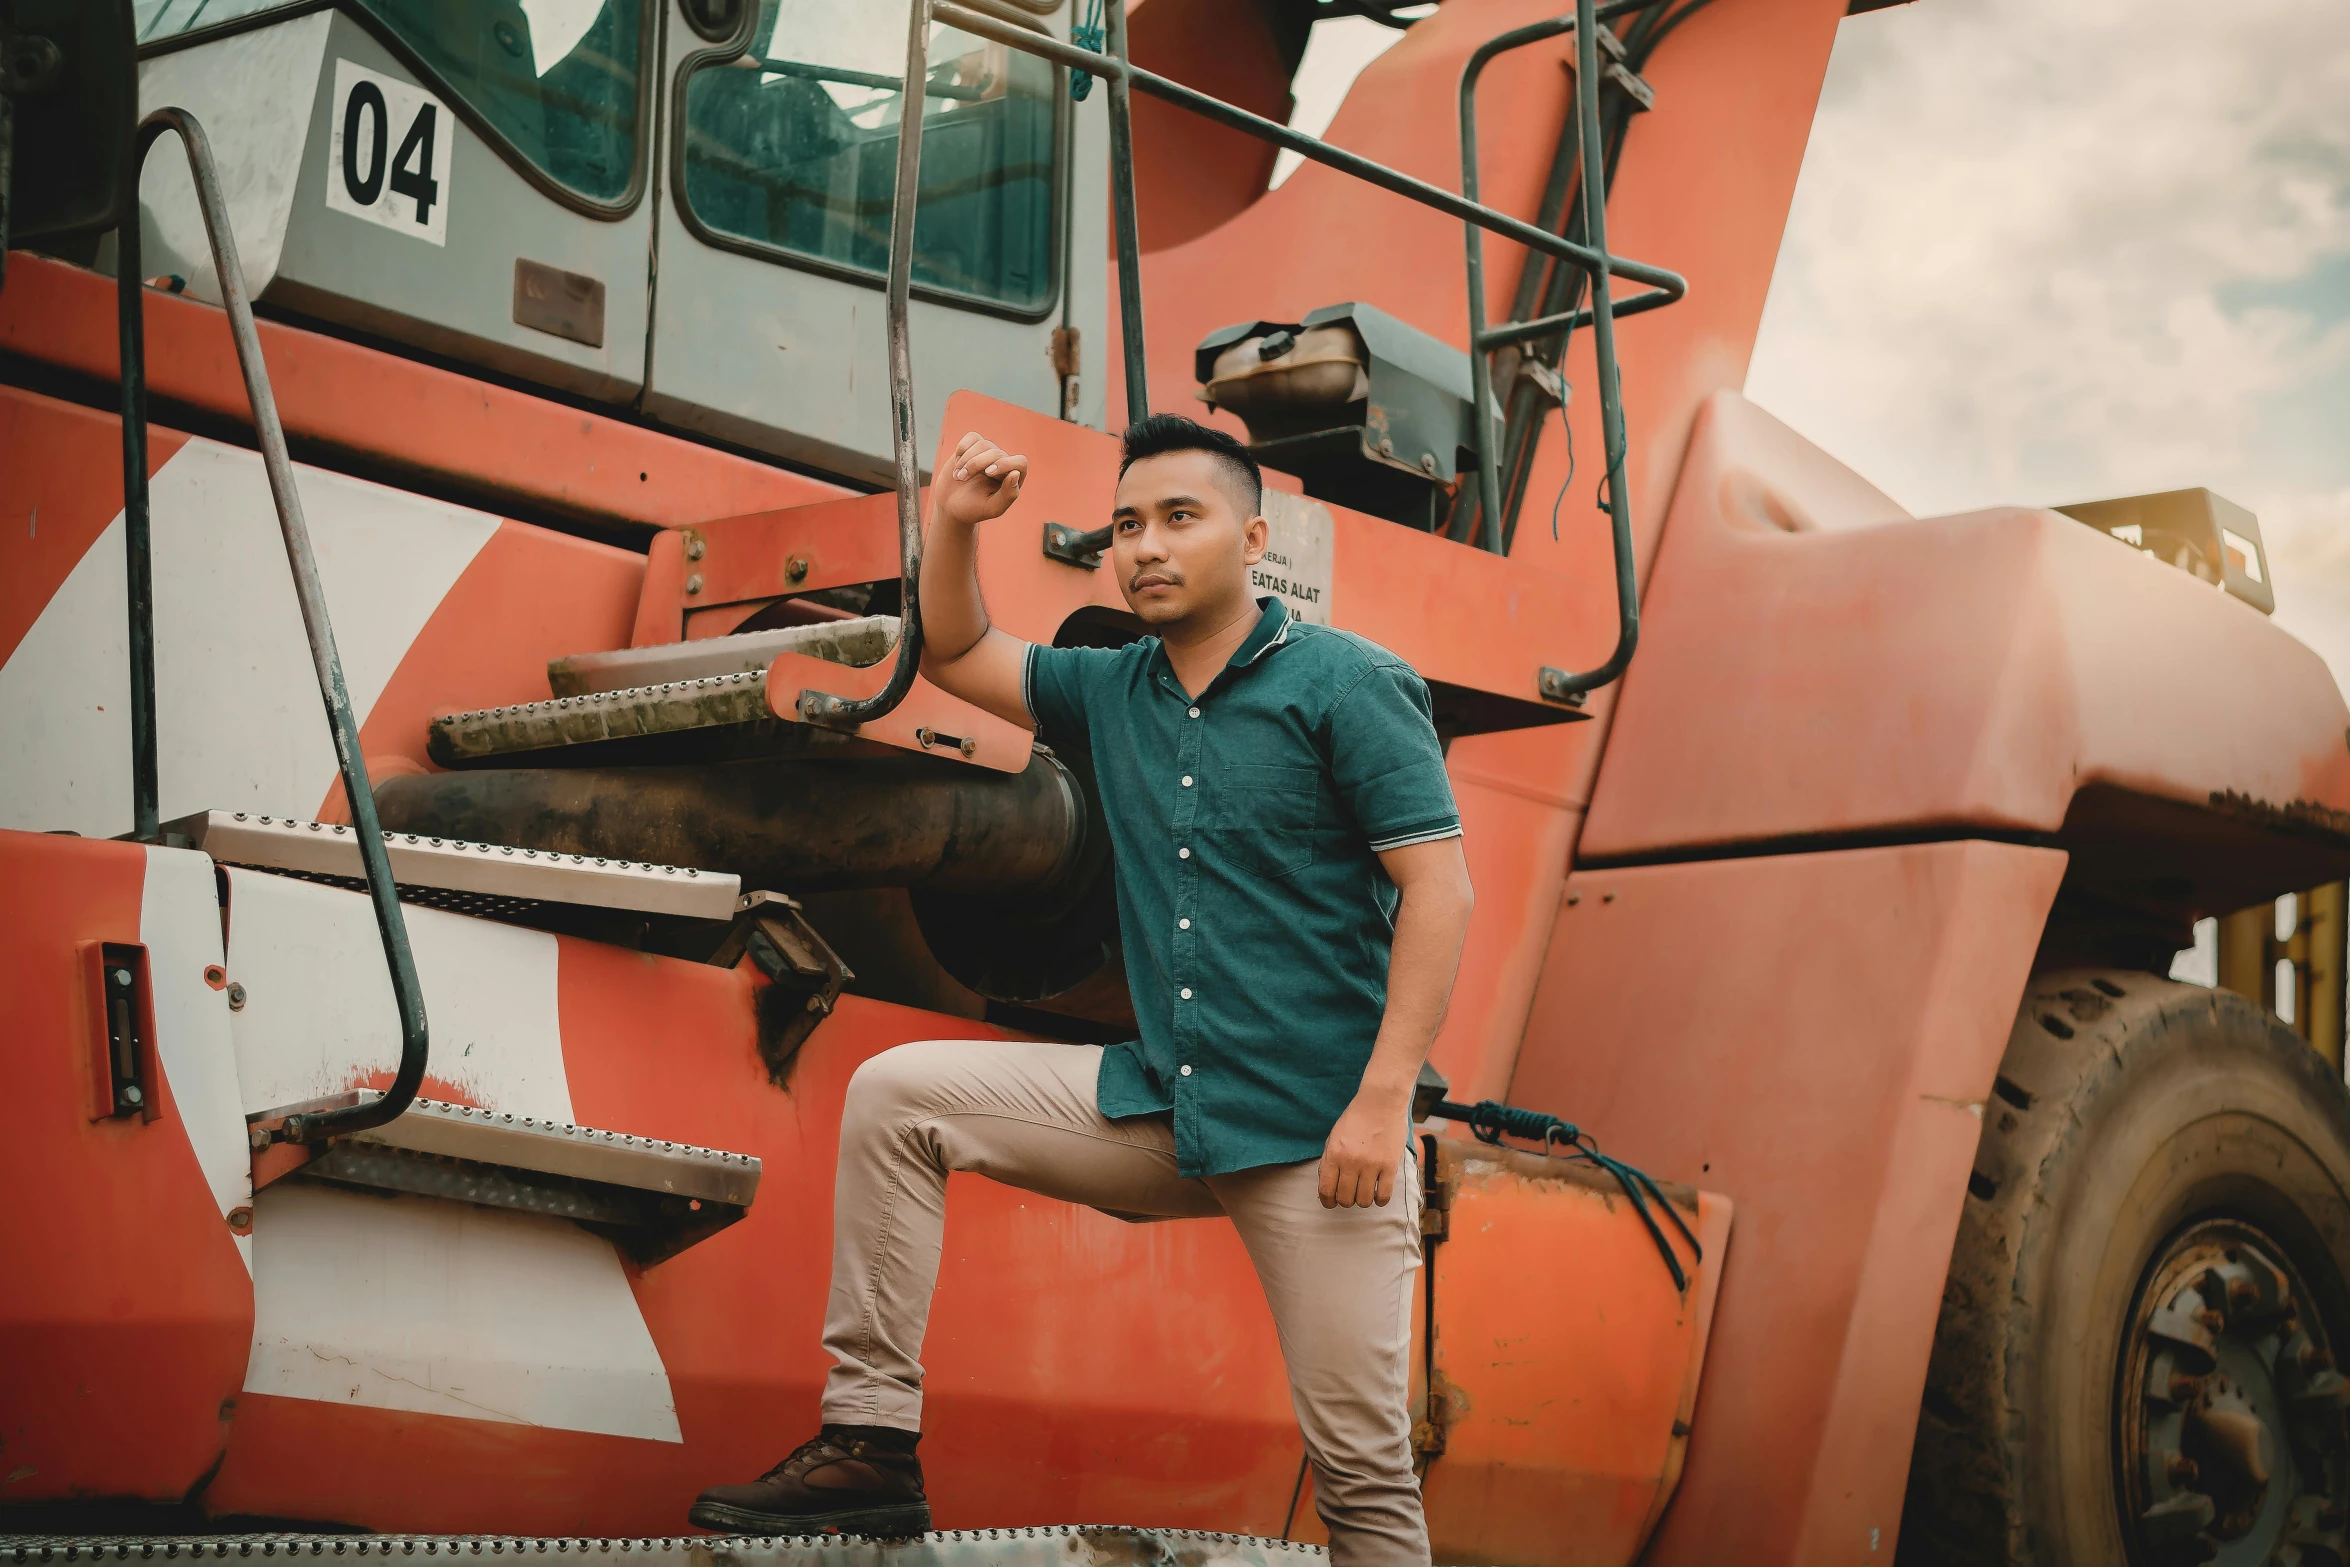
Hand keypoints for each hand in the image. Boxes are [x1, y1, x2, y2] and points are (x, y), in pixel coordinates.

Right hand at [936, 431, 1027, 527]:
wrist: (950, 505)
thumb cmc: (973, 509)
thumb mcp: (992, 508)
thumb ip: (1008, 495)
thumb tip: (1015, 473)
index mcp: (1013, 479)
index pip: (1020, 462)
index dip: (1005, 464)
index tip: (988, 472)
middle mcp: (1004, 464)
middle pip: (996, 453)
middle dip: (976, 464)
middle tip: (961, 478)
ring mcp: (989, 454)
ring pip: (983, 444)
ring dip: (966, 460)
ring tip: (957, 476)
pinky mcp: (974, 447)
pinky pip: (972, 437)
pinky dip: (962, 448)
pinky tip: (957, 462)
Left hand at [1317, 1089, 1408, 1208]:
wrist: (1381, 1102)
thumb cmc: (1356, 1119)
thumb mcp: (1334, 1137)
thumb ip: (1328, 1161)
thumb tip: (1326, 1187)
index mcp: (1334, 1154)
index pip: (1326, 1190)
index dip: (1327, 1202)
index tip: (1331, 1203)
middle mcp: (1351, 1162)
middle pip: (1345, 1199)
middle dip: (1346, 1201)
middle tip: (1350, 1195)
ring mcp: (1371, 1165)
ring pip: (1364, 1201)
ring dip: (1363, 1201)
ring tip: (1365, 1192)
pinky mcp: (1390, 1165)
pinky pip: (1384, 1195)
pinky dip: (1380, 1200)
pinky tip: (1378, 1194)